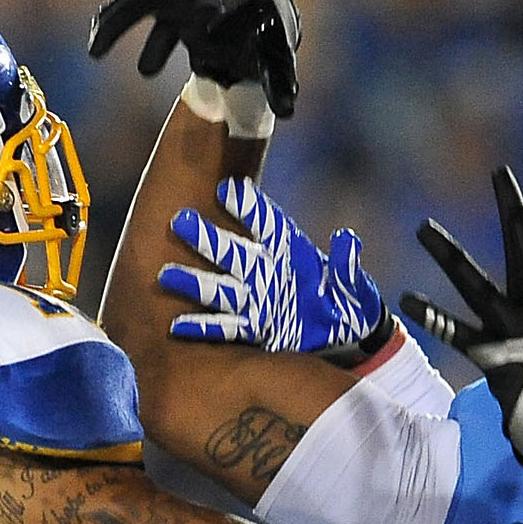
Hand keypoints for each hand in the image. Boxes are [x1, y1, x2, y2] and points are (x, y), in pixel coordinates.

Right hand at [88, 0, 302, 117]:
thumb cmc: (265, 35)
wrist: (252, 10)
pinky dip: (113, 20)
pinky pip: (132, 3)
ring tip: (96, 52)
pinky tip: (94, 43)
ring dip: (119, 23)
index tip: (203, 24)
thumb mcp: (275, 57)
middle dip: (155, 23)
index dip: (217, 8)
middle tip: (145, 62)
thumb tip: (287, 112)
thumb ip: (280, 81)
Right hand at [160, 177, 385, 352]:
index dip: (248, 207)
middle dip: (207, 238)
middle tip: (181, 220)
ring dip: (194, 282)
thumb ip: (346, 265)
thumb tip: (346, 240)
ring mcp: (256, 300)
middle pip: (231, 252)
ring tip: (167, 274)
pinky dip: (203, 326)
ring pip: (219, 288)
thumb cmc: (350, 302)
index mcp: (289, 251)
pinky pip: (225, 327)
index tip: (228, 190)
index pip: (266, 223)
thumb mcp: (355, 285)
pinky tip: (177, 325)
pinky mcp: (254, 328)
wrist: (348, 333)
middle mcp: (265, 271)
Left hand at [401, 164, 522, 481]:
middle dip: (510, 210)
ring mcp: (516, 330)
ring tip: (423, 227)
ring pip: (475, 282)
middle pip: (522, 249)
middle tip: (499, 173)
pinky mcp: (494, 356)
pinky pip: (457, 333)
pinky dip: (432, 317)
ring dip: (447, 253)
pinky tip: (407, 299)